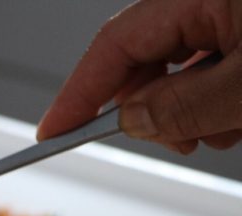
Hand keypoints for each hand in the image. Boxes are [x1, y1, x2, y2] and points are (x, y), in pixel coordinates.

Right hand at [37, 0, 241, 153]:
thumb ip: (186, 105)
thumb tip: (131, 120)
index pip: (114, 43)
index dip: (78, 92)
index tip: (53, 131)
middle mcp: (207, 0)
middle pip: (143, 59)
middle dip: (149, 109)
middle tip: (176, 141)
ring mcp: (227, 15)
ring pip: (175, 70)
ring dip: (187, 110)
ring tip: (225, 126)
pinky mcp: (241, 32)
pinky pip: (207, 69)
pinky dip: (211, 101)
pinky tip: (234, 115)